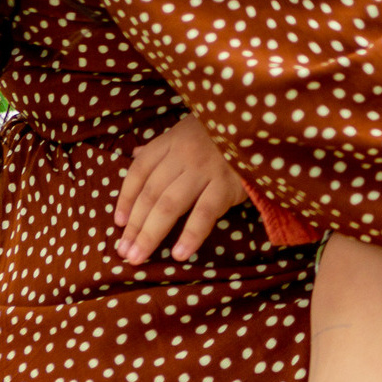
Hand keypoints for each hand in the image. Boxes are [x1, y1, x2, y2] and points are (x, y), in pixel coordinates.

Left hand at [114, 115, 249, 264]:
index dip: (126, 198)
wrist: (263, 123)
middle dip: (134, 225)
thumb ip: (163, 146)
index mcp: (172, 140)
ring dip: (150, 234)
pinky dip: (190, 235)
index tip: (118, 223)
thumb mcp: (188, 129)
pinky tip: (178, 255)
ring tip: (137, 257)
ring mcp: (205, 169)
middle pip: (150, 193)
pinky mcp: (228, 184)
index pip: (139, 171)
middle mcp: (184, 154)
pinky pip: (204, 214)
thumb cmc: (223, 131)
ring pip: (169, 205)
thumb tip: (136, 156)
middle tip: (123, 252)